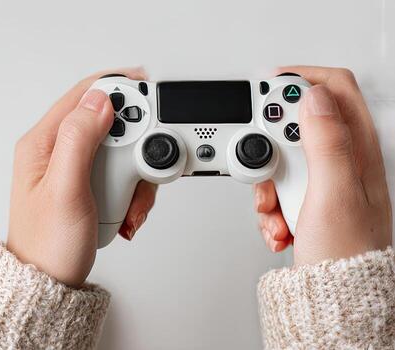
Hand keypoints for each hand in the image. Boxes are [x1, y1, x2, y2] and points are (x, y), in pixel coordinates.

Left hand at [6, 69, 151, 285]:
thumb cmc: (46, 245)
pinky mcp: (89, 186)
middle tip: (140, 172)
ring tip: (130, 205)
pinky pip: (123, 176)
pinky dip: (134, 193)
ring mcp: (73, 169)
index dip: (120, 88)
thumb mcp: (65, 189)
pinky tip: (127, 214)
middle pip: (112, 124)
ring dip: (137, 179)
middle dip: (136, 148)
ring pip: (123, 152)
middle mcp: (55, 150)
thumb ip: (79, 139)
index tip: (151, 97)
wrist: (48, 284)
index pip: (84, 95)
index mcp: (41, 143)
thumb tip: (99, 99)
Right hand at [254, 66, 391, 264]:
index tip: (268, 94)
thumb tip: (312, 96)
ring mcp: (325, 181)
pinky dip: (268, 205)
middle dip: (270, 142)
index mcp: (359, 148)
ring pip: (280, 158)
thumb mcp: (334, 191)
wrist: (333, 297)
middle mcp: (344, 160)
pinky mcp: (307, 200)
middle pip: (297, 124)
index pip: (335, 89)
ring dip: (266, 181)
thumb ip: (325, 139)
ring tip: (275, 205)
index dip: (300, 81)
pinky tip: (280, 223)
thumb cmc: (347, 252)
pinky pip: (275, 187)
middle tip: (265, 162)